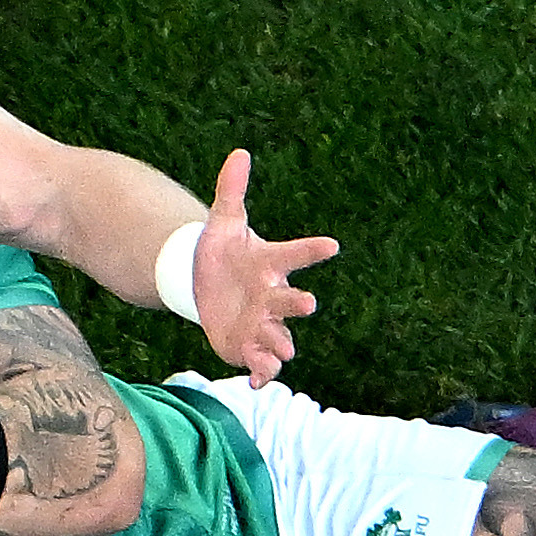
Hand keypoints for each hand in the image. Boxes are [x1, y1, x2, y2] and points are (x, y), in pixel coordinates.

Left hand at [185, 150, 339, 382]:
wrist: (204, 285)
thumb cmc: (222, 252)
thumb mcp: (223, 222)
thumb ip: (232, 191)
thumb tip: (240, 152)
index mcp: (270, 263)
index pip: (296, 252)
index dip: (313, 250)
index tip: (331, 245)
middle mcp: (273, 295)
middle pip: (290, 301)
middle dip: (297, 303)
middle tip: (307, 303)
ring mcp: (263, 323)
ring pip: (279, 338)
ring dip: (280, 343)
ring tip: (280, 350)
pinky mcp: (248, 347)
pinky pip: (261, 364)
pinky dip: (261, 374)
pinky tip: (256, 382)